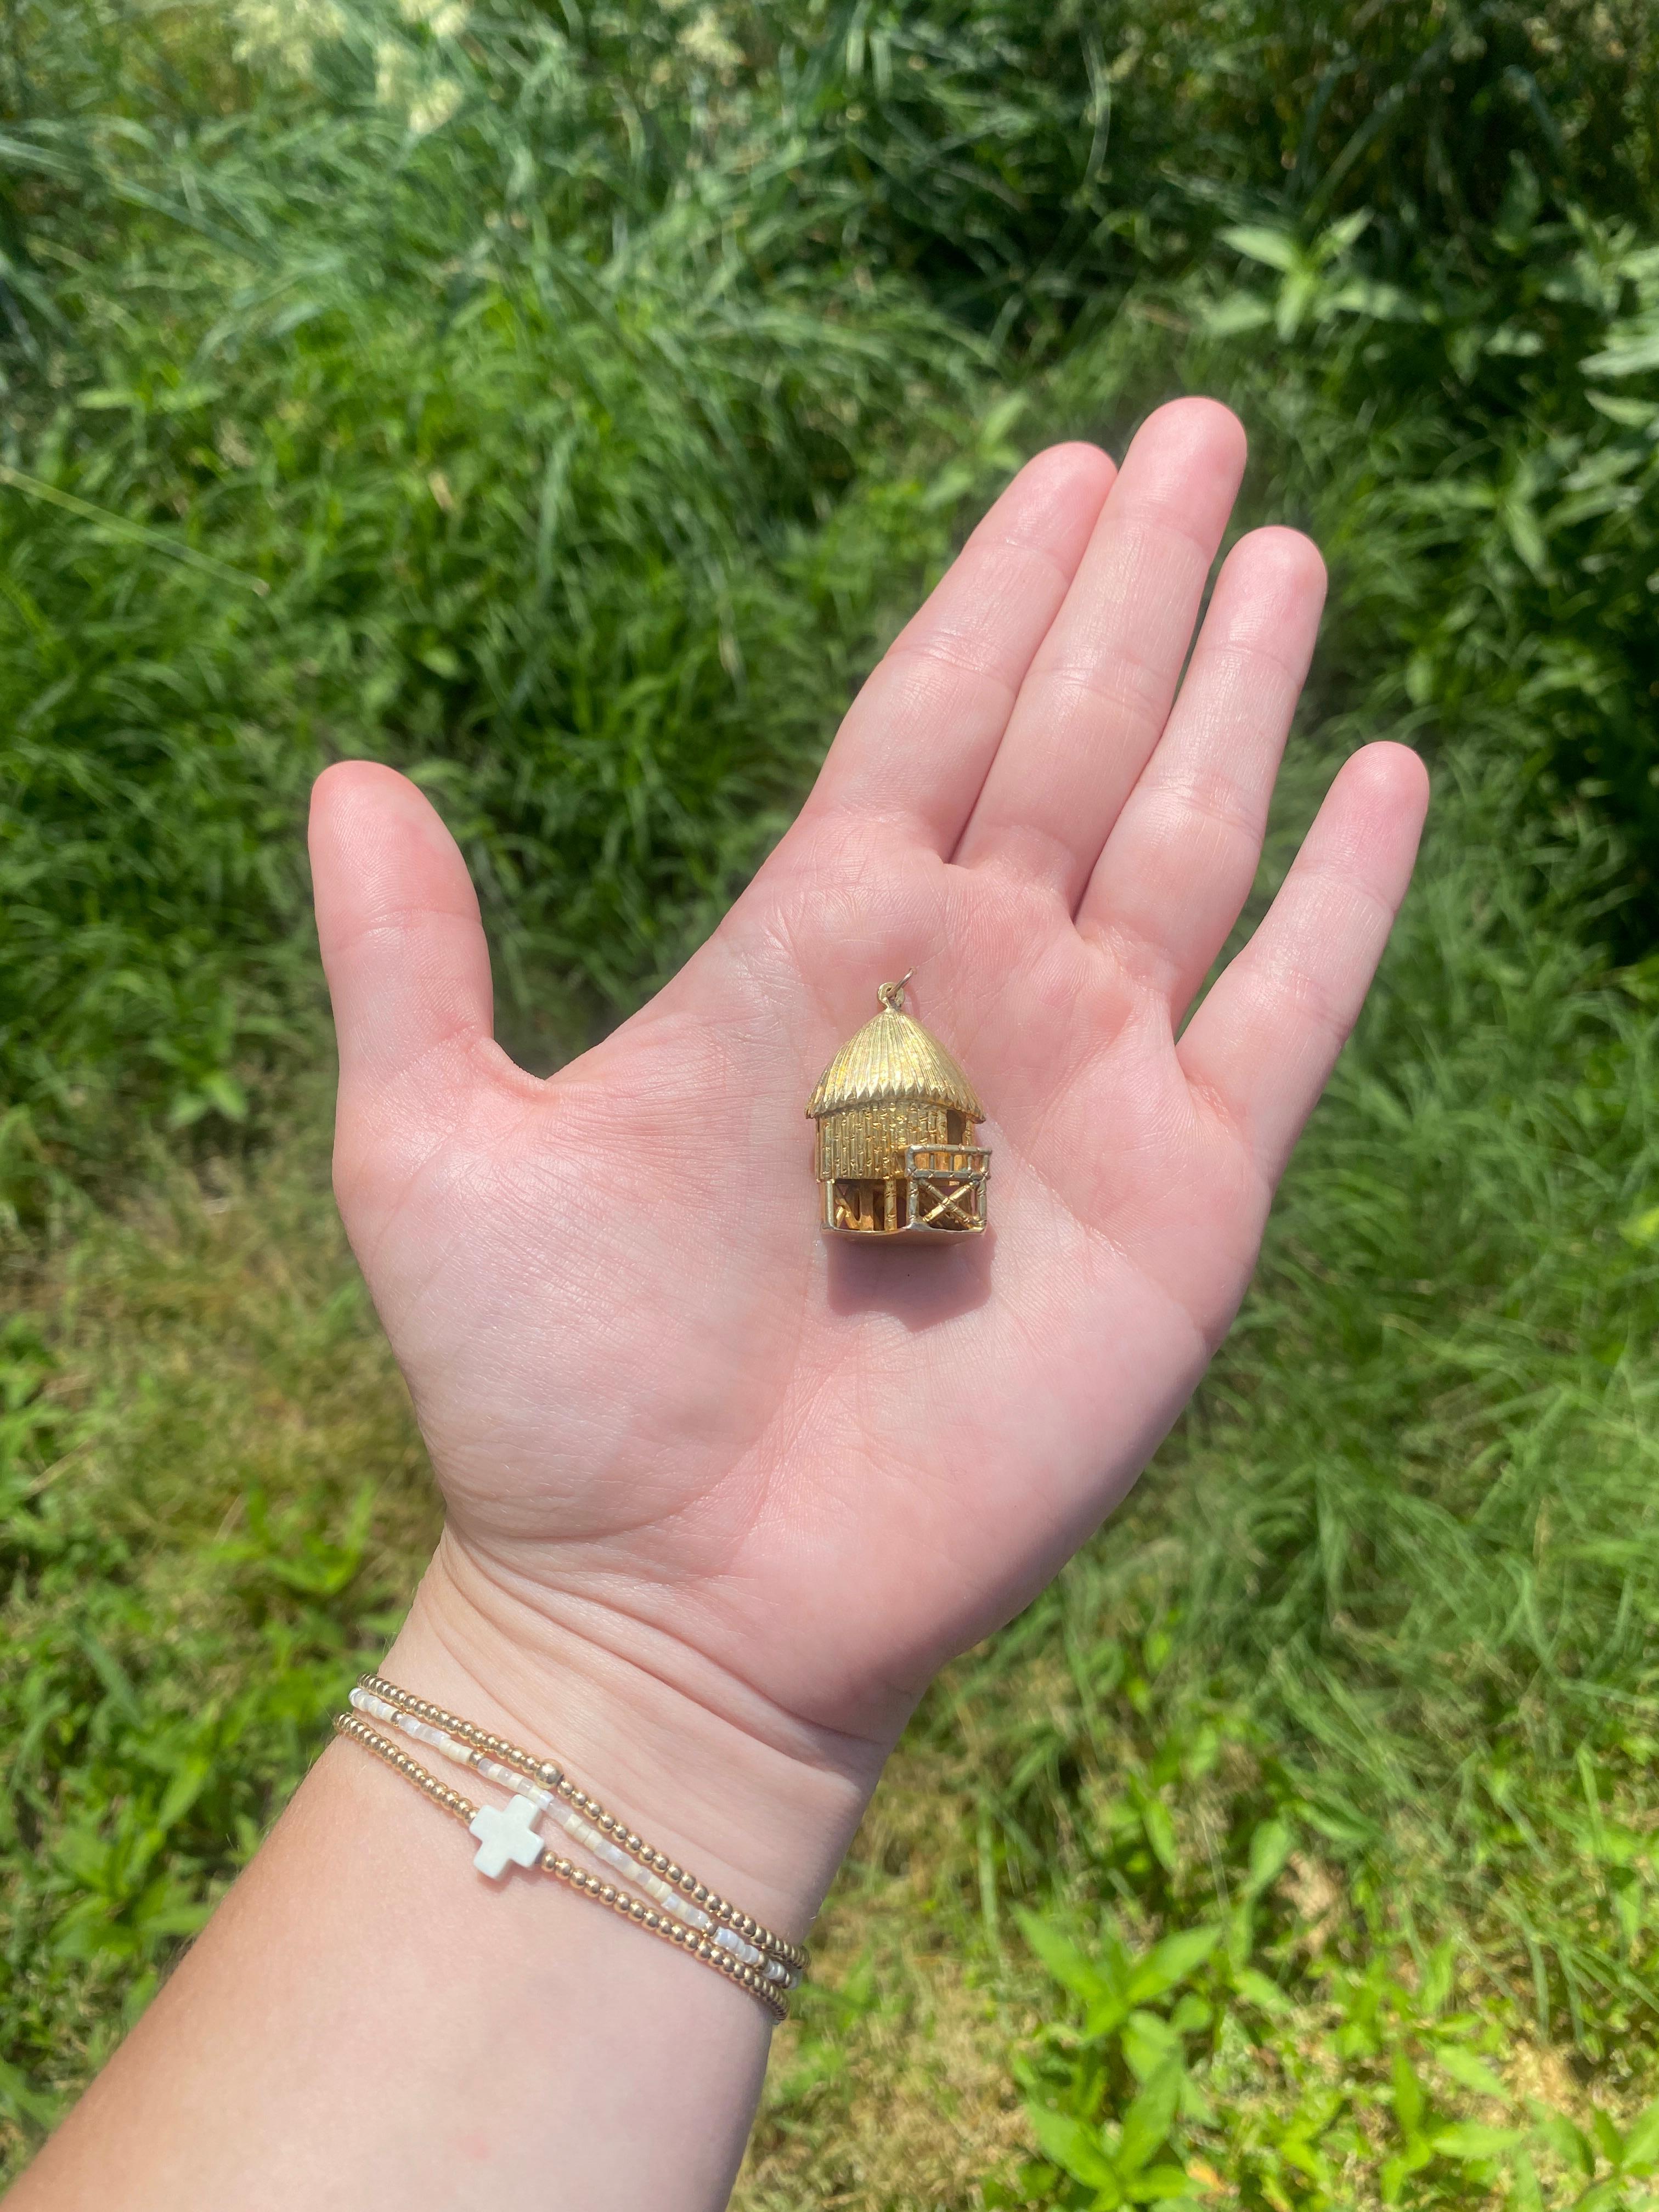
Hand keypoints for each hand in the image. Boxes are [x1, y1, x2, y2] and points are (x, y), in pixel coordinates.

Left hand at [308, 401, 1426, 1922]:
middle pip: (1069, 735)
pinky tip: (1387, 771)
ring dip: (1238, 691)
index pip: (924, 719)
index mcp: (813, 951)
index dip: (994, 590)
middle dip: (1133, 583)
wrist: (677, 1599)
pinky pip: (1289, 1013)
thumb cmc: (554, 1400)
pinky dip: (1345, 901)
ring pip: (1186, 834)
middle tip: (1196, 425)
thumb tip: (345, 779)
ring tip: (1278, 548)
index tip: (1054, 465)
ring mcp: (1087, 1086)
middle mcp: (964, 991)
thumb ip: (408, 967)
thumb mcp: (433, 1157)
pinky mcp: (1186, 1199)